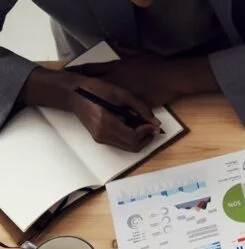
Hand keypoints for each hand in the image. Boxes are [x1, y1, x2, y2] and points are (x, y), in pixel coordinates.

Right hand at [21, 68, 158, 151]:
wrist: (73, 93)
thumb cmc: (95, 89)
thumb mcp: (120, 93)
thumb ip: (140, 107)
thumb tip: (156, 123)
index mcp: (106, 122)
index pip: (133, 137)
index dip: (147, 133)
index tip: (153, 125)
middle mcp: (103, 134)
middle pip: (132, 147)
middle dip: (146, 139)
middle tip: (152, 127)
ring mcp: (100, 138)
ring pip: (127, 147)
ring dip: (139, 139)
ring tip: (143, 126)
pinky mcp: (99, 138)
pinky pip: (120, 143)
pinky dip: (130, 138)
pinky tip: (132, 126)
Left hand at [69, 55, 211, 107]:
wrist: (171, 77)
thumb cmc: (156, 64)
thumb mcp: (138, 52)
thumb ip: (124, 48)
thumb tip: (115, 42)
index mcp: (116, 67)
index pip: (91, 68)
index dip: (79, 71)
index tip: (69, 73)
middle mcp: (116, 81)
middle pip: (93, 86)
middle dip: (82, 90)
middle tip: (71, 93)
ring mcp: (124, 94)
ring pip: (105, 101)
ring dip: (97, 105)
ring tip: (88, 109)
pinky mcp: (133, 105)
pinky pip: (122, 112)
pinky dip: (116, 115)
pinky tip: (110, 120)